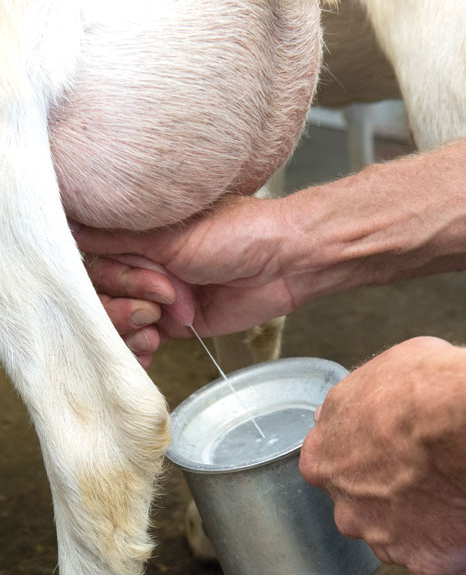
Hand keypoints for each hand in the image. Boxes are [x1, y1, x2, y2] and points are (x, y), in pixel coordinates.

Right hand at [75, 195, 297, 363]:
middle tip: (162, 301)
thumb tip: (70, 225)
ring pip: (119, 320)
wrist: (286, 263)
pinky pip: (143, 340)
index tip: (145, 281)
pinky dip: (139, 349)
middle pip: (102, 295)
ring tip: (158, 325)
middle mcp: (144, 264)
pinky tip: (148, 350)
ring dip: (130, 329)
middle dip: (126, 304)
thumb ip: (121, 238)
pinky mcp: (177, 323)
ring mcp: (159, 296)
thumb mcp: (172, 233)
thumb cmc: (237, 234)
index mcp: (140, 235)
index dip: (114, 278)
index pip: (94, 262)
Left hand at [299, 337, 465, 574]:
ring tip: (453, 491)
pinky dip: (455, 550)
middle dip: (389, 496)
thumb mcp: (373, 375)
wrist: (463, 420)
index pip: (331, 470)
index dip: (364, 460)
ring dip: (421, 523)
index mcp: (322, 460)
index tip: (389, 451)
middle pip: (362, 511)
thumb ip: (353, 405)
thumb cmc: (423, 387)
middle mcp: (344, 506)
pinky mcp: (426, 562)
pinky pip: (440, 565)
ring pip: (399, 539)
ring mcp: (383, 539)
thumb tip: (356, 407)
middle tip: (426, 470)